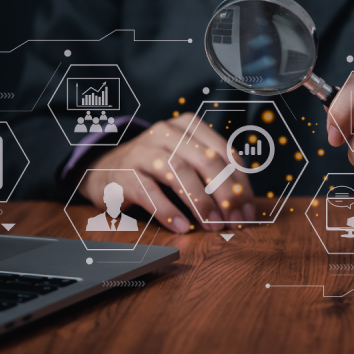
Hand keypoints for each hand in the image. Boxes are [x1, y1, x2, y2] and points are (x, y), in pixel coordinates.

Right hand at [80, 113, 255, 232]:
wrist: (105, 171)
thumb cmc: (155, 169)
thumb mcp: (185, 161)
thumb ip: (212, 174)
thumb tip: (244, 205)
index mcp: (189, 126)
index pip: (225, 153)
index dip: (241, 184)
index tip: (249, 212)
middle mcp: (166, 132)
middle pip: (206, 162)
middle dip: (225, 194)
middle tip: (234, 221)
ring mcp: (143, 150)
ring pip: (180, 174)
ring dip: (201, 203)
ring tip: (213, 226)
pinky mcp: (124, 172)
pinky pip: (150, 192)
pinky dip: (168, 211)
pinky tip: (182, 227)